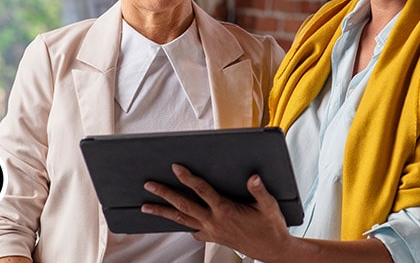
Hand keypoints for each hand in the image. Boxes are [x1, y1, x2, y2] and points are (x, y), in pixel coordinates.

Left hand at [142, 164, 294, 261]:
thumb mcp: (268, 206)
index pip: (202, 190)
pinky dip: (183, 224)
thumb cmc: (271, 228)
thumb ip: (259, 191)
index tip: (176, 168)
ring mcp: (211, 231)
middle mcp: (214, 222)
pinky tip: (177, 221)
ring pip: (182, 220)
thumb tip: (253, 177)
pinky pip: (193, 231)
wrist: (272, 250)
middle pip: (184, 205)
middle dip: (165, 194)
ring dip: (163, 212)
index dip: (188, 178)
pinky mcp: (213, 237)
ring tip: (147, 207)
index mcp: (226, 210)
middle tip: (150, 185)